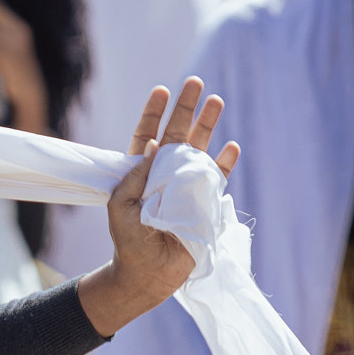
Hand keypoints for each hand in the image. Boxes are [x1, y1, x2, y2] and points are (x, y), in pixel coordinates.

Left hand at [77, 78, 239, 336]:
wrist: (148, 272)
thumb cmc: (128, 240)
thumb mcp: (121, 206)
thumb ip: (136, 176)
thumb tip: (152, 143)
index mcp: (140, 172)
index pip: (147, 135)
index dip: (154, 114)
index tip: (161, 91)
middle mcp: (164, 174)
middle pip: (177, 134)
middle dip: (186, 109)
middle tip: (195, 82)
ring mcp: (186, 186)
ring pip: (199, 149)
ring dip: (208, 126)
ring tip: (217, 101)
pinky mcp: (203, 203)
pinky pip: (217, 179)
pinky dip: (224, 163)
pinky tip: (232, 146)